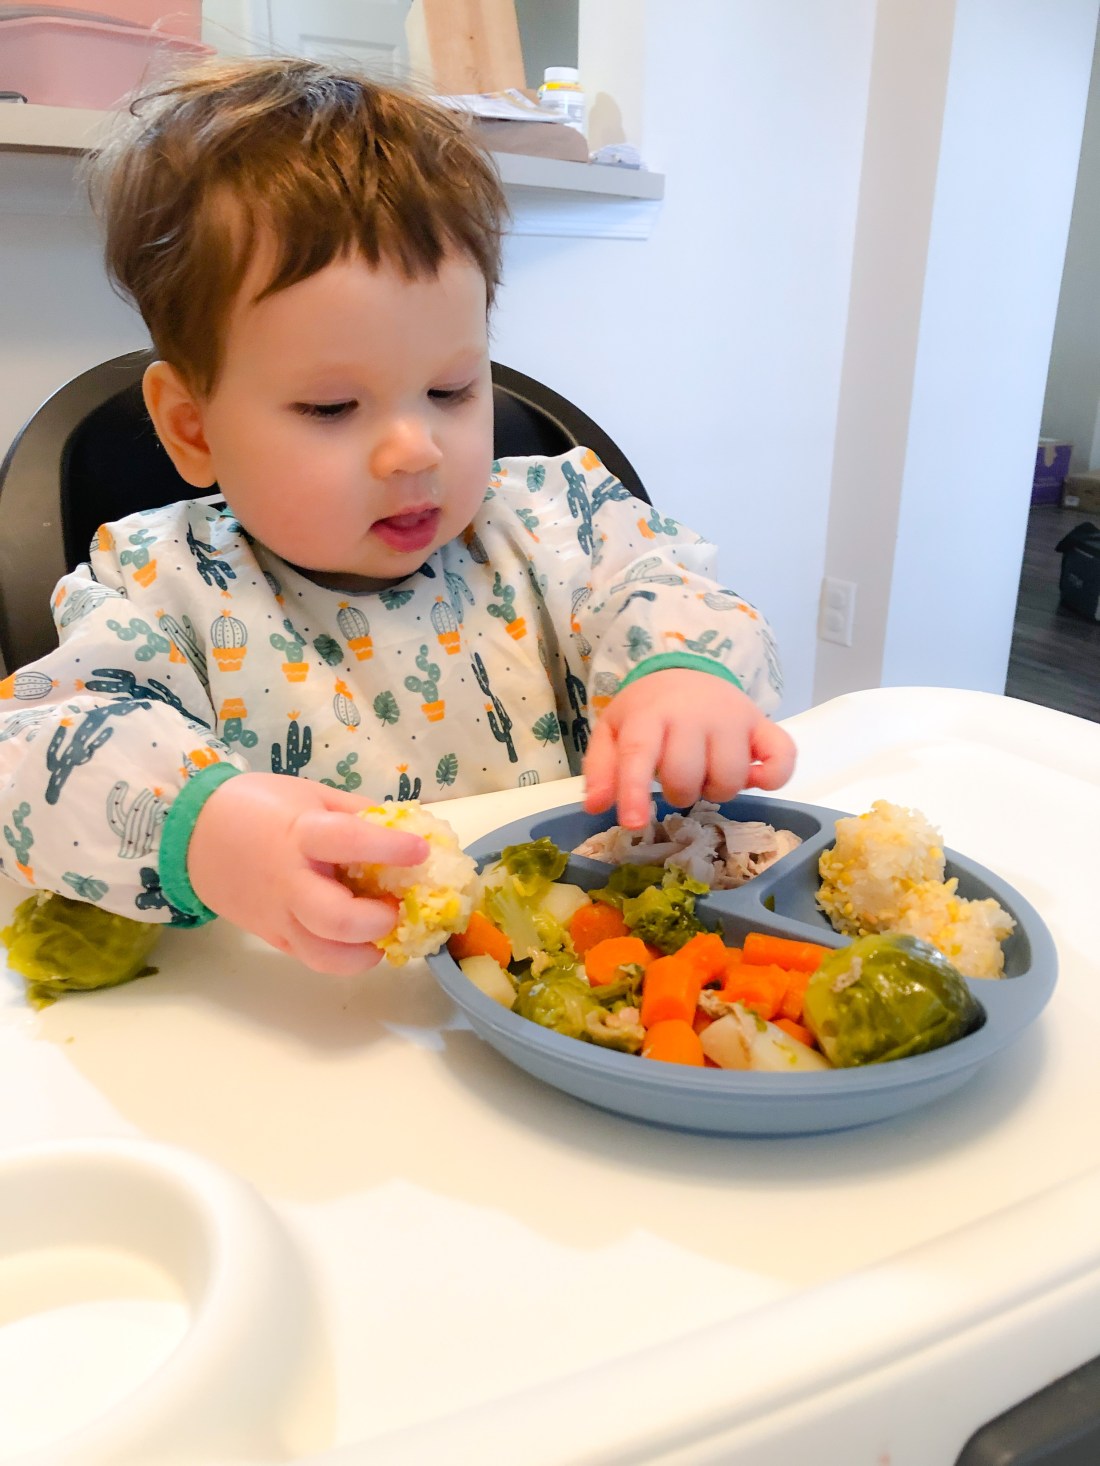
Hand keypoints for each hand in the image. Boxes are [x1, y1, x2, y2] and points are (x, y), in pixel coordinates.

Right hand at [187, 773, 427, 973]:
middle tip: (394, 907)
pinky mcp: (272, 938)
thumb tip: (406, 828)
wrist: (193, 834)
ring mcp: (278, 916)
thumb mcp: (310, 793)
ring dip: (364, 953)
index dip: (389, 848)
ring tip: (380, 932)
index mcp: (300, 833)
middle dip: (375, 920)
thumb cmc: (257, 806)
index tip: (420, 850)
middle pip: (335, 918)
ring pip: (324, 955)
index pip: (348, 842)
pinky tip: (360, 940)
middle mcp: (289, 881)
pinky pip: (312, 959)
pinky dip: (343, 957)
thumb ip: (357, 812)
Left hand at [582, 670, 796, 829]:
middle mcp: (693, 714)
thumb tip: (596, 807)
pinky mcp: (764, 724)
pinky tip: (754, 779)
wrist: (687, 673)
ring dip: (716, 790)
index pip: (640, 753)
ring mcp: (733, 717)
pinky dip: (772, 777)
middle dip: (679, 793)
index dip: (635, 791)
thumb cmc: (648, 712)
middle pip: (687, 775)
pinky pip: (781, 758)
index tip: (633, 824)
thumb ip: (602, 768)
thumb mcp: (614, 731)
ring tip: (707, 774)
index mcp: (650, 714)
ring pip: (729, 777)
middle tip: (678, 782)